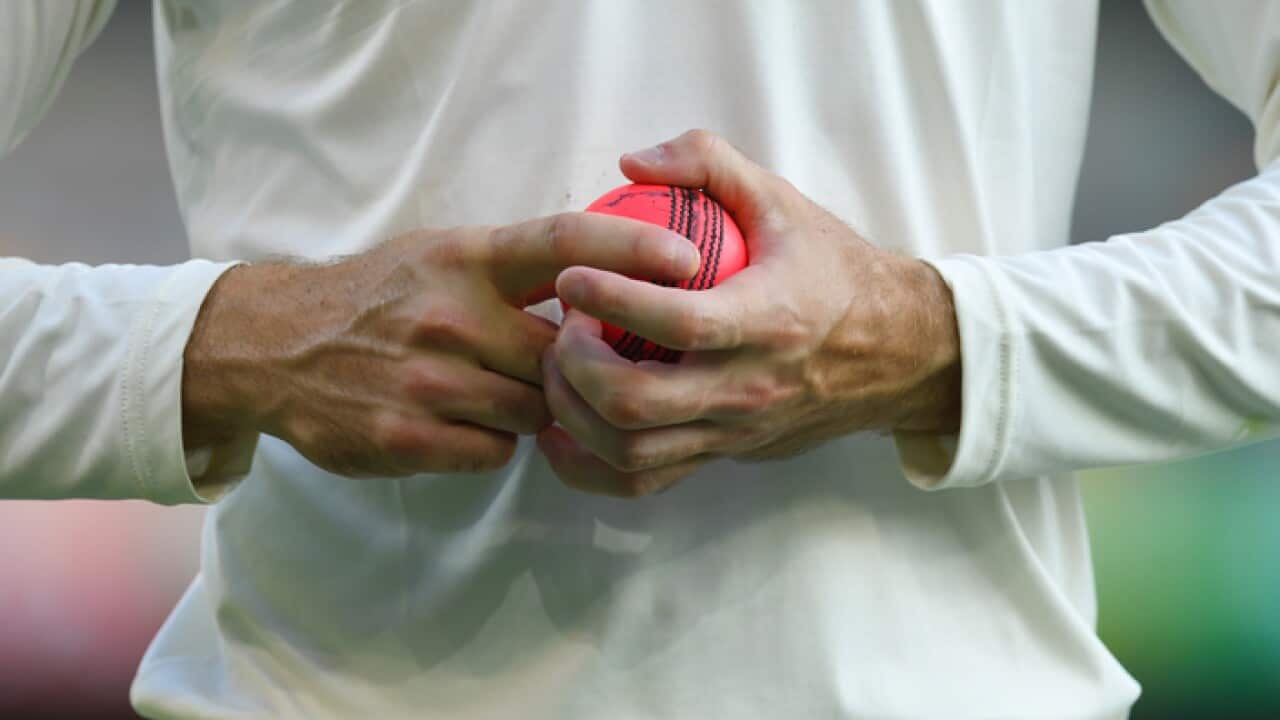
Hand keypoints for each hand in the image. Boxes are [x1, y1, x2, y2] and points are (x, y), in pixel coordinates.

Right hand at [181, 215, 699, 476]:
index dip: (632, 250)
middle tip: (563, 366)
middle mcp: (451, 315)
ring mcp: (428, 379)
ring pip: (535, 411)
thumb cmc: (379, 296)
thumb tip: (613, 273)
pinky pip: (493, 452)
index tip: (688, 261)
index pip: (565, 242)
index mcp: (466, 258)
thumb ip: (518, 266)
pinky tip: (458, 420)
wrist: (272, 346)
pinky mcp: (407, 436)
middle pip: (564, 356)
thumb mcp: (442, 255)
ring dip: (530, 408)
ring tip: (491, 388)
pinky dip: (489, 442)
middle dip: (573, 368)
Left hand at [539, 130, 961, 496]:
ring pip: (633, 453)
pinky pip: (645, 480)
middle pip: (639, 405)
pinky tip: (561, 428)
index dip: (613, 299)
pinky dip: (591, 464)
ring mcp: (734, 431)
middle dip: (577, 369)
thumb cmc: (833, 271)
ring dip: (574, 416)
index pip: (679, 322)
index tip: (569, 275)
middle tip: (562, 328)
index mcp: (769, 321)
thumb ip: (710, 163)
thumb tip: (631, 162)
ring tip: (558, 370)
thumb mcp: (783, 202)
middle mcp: (749, 388)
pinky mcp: (724, 454)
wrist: (897, 352)